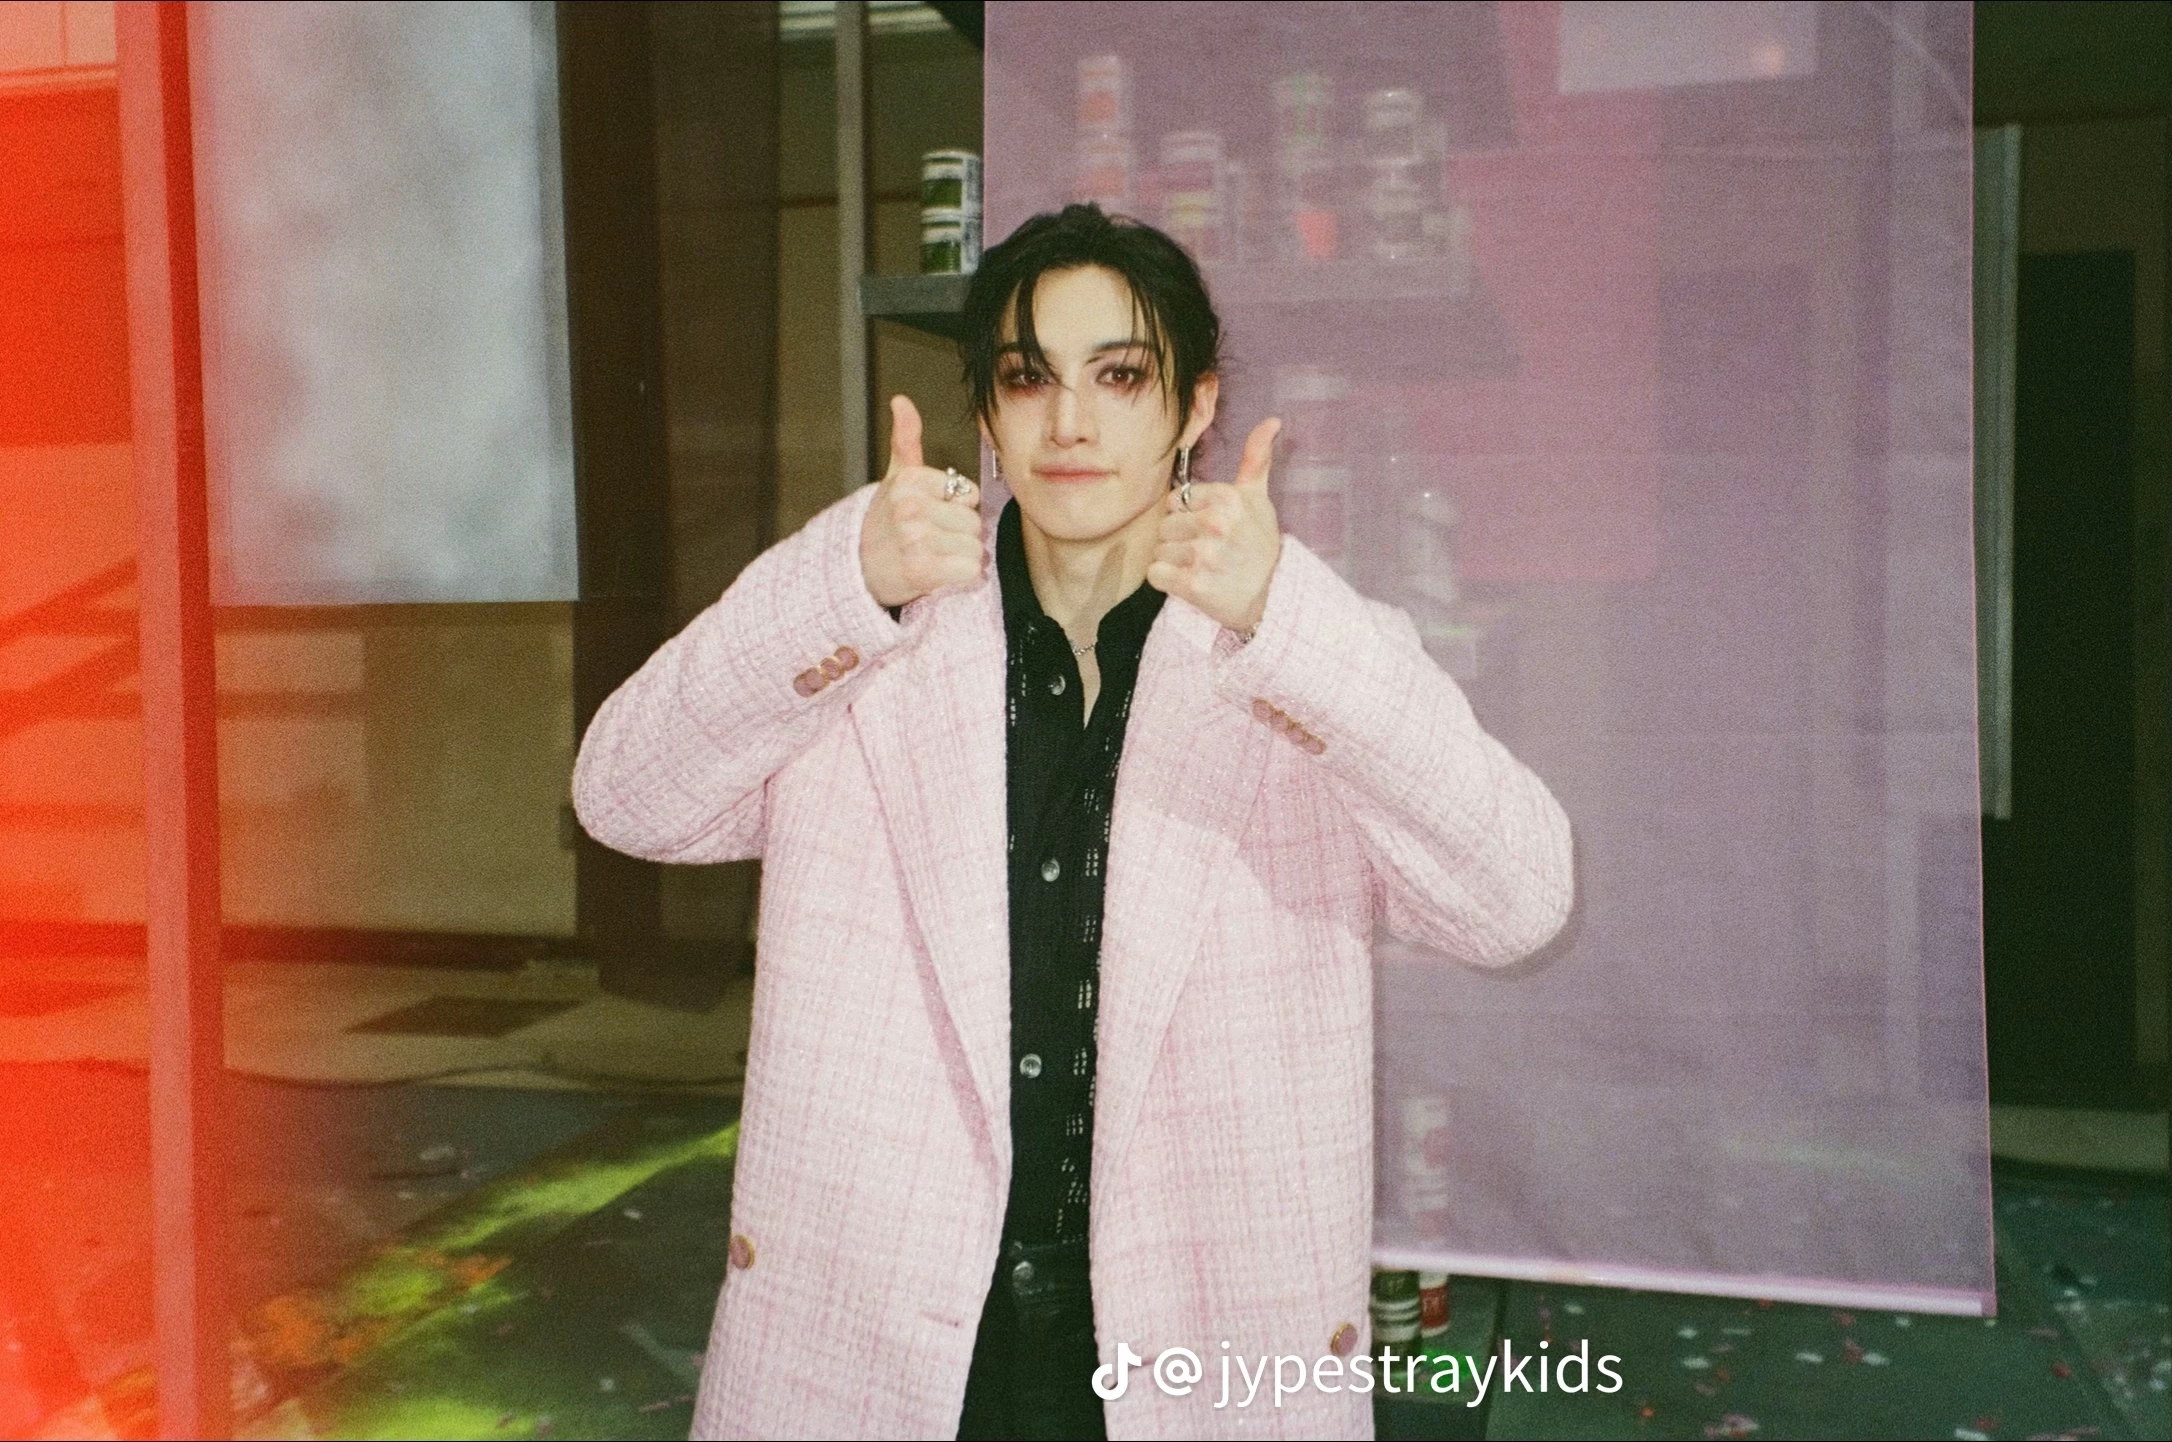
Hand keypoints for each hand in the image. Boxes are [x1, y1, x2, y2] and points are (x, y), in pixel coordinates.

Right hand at [860, 395, 984, 607]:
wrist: (856, 571)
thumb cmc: (885, 523)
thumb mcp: (895, 479)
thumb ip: (905, 440)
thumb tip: (901, 400)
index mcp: (909, 481)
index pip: (970, 494)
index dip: (957, 509)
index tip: (931, 516)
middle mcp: (910, 507)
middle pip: (974, 523)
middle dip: (960, 536)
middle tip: (931, 541)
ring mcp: (915, 539)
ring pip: (975, 549)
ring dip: (961, 559)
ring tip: (933, 557)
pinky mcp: (922, 570)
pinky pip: (971, 571)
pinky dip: (962, 578)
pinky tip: (939, 575)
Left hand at [1146, 418, 1283, 633]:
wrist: (1272, 597)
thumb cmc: (1260, 545)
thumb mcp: (1260, 499)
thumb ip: (1256, 459)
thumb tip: (1272, 421)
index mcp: (1227, 498)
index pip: (1175, 500)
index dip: (1187, 515)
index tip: (1208, 529)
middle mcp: (1215, 523)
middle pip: (1165, 525)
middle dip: (1179, 539)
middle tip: (1205, 552)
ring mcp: (1203, 555)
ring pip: (1158, 550)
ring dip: (1173, 561)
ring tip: (1200, 567)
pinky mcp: (1192, 585)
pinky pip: (1155, 574)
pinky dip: (1166, 581)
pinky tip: (1189, 582)